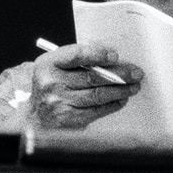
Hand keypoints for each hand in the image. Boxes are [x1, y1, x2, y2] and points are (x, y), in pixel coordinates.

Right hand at [25, 44, 141, 131]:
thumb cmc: (52, 86)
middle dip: (119, 74)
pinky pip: (97, 110)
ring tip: (133, 86)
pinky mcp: (69, 118)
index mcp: (47, 64)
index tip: (115, 55)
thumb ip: (77, 61)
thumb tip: (112, 60)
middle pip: (91, 77)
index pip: (75, 55)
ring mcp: (60, 102)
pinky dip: (112, 104)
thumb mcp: (55, 67)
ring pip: (97, 94)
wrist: (36, 116)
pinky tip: (121, 99)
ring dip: (120, 90)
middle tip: (136, 73)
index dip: (97, 54)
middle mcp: (51, 83)